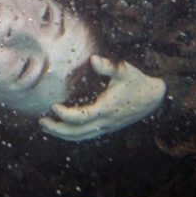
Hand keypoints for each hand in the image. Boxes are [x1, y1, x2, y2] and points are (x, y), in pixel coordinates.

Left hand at [39, 55, 165, 141]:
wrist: (153, 97)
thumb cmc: (137, 81)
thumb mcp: (124, 70)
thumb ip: (108, 66)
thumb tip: (93, 59)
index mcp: (107, 108)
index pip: (81, 117)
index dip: (65, 115)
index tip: (53, 106)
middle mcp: (105, 121)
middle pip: (77, 132)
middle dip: (58, 129)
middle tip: (42, 121)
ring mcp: (107, 126)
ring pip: (81, 136)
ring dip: (63, 134)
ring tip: (46, 127)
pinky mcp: (107, 127)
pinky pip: (87, 135)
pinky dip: (72, 135)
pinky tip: (62, 129)